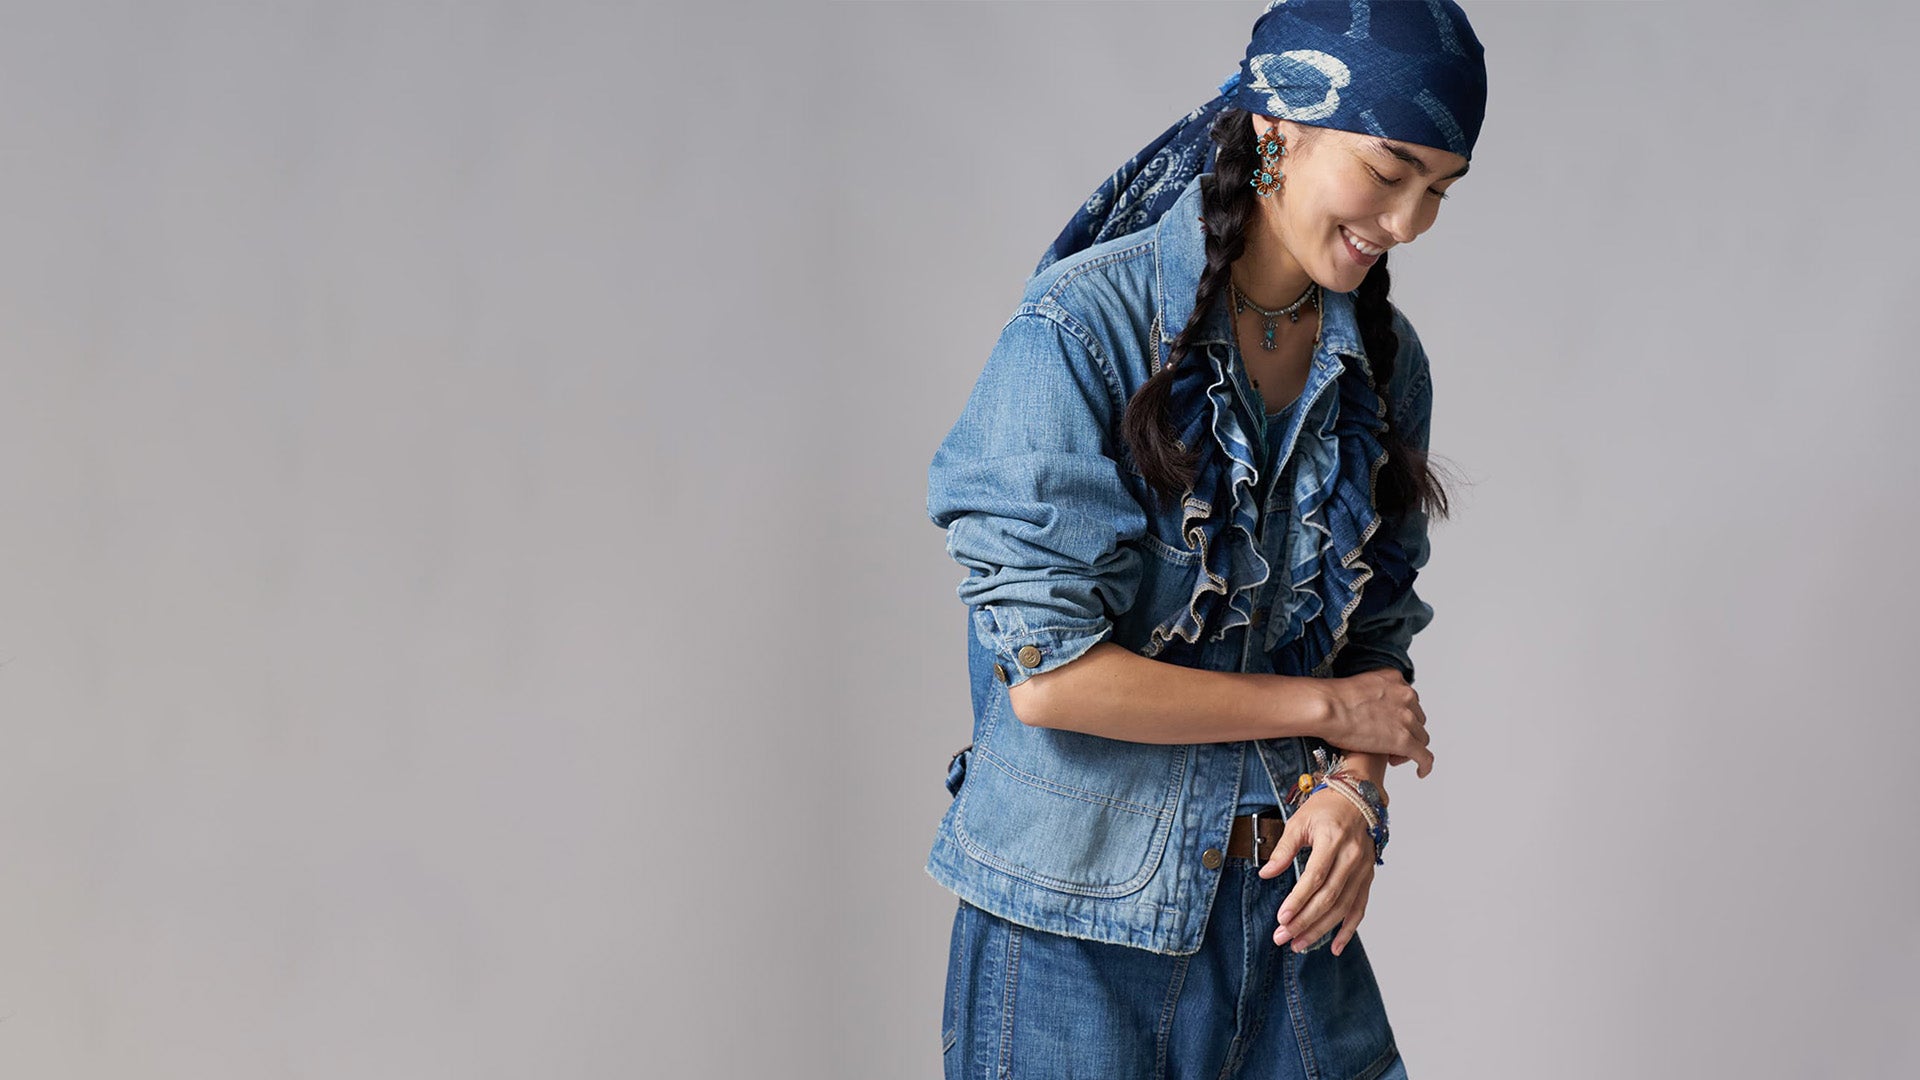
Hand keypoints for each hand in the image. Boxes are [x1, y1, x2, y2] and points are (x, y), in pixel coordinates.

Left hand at [1257, 787, 1376, 956]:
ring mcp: (1363, 869)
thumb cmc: (1325, 808)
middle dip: (1305, 921)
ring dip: (1321, 929)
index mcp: (1333, 839)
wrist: (1358, 798)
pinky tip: (1334, 946)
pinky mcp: (1368, 878)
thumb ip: (1283, 849)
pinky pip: (1359, 908)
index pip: (1315, 877)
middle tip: (1284, 937)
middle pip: (1329, 897)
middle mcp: (1352, 856)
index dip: (1298, 900)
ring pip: (1343, 907)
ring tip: (1299, 944)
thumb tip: (1265, 874)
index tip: (1281, 918)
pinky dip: (1348, 930)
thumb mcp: (1299, 821)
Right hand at [1320, 668, 1432, 777]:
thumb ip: (1372, 694)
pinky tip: (1420, 771)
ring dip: (1409, 747)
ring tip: (1391, 757)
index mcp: (1395, 679)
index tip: (1389, 725)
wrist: (1327, 707)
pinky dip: (1424, 765)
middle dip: (1406, 731)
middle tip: (1387, 742)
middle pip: (1417, 719)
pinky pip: (1424, 756)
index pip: (1409, 701)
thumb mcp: (1359, 686)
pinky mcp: (1404, 740)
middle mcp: (1405, 696)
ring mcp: (1407, 719)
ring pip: (1421, 737)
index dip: (1400, 716)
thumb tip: (1369, 710)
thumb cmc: (1332, 700)